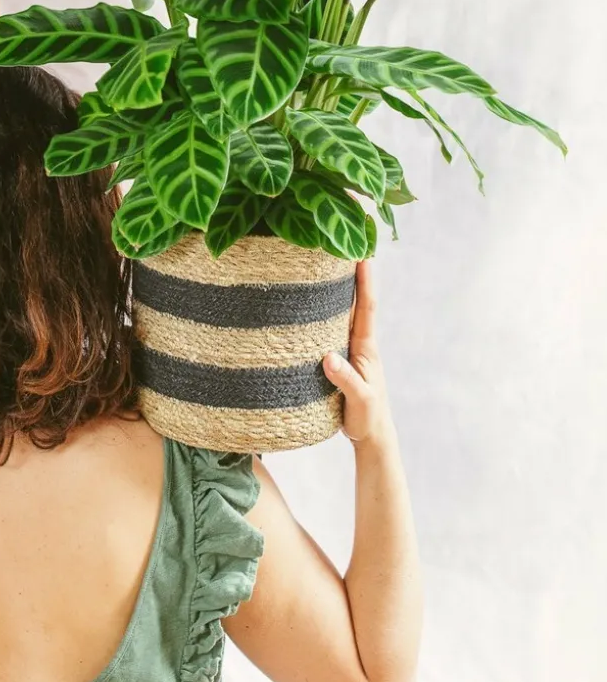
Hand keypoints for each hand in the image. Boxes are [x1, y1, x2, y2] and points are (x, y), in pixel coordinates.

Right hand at [323, 260, 394, 448]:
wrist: (371, 436)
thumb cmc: (367, 419)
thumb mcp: (359, 401)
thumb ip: (346, 380)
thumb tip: (327, 357)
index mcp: (365, 347)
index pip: (367, 307)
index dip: (365, 281)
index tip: (362, 254)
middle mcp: (358, 343)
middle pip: (356, 302)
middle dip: (352, 274)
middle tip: (341, 245)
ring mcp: (348, 350)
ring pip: (342, 313)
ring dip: (338, 289)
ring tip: (324, 264)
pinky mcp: (339, 359)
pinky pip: (330, 328)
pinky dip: (324, 311)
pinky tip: (310, 304)